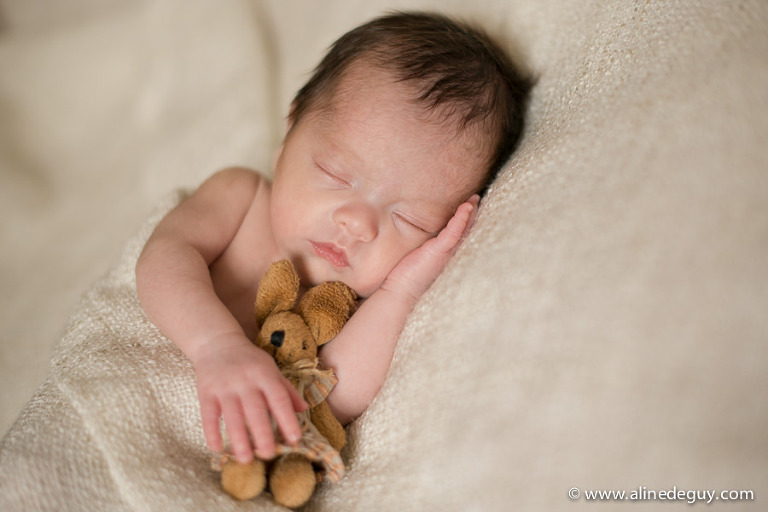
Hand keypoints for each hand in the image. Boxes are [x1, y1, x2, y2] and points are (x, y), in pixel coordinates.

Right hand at [192, 333, 306, 462]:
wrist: (217, 343)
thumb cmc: (250, 360)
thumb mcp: (271, 368)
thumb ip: (287, 389)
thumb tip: (304, 410)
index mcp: (265, 375)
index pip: (279, 398)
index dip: (287, 419)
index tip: (295, 439)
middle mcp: (245, 381)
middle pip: (255, 410)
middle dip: (263, 434)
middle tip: (269, 455)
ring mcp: (224, 387)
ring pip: (232, 416)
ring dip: (239, 439)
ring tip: (246, 460)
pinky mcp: (206, 392)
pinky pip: (208, 415)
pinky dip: (212, 432)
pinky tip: (217, 448)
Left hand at [383, 194, 478, 301]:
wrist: (400, 293)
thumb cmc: (406, 278)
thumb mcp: (417, 258)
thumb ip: (421, 249)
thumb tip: (415, 238)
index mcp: (446, 255)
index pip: (459, 235)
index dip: (466, 221)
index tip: (469, 206)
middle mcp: (451, 254)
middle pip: (466, 231)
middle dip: (472, 214)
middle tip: (476, 198)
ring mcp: (447, 252)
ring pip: (464, 229)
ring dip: (470, 212)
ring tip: (474, 198)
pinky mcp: (440, 251)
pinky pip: (454, 231)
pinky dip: (461, 218)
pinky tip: (466, 207)